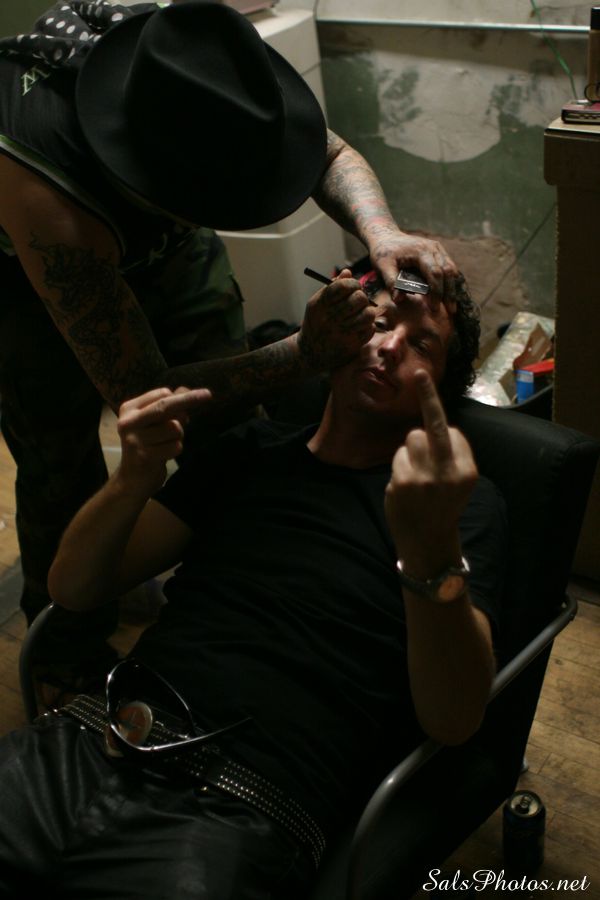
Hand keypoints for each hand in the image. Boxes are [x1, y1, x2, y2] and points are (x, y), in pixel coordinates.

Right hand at [116, 387, 211, 494]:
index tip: (199, 395)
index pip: (161, 395)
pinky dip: (176, 449)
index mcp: (129, 409)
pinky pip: (175, 446)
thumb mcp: (155, 423)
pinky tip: (164, 455)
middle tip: (208, 394)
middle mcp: (128, 422)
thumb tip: (184, 390)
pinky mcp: (144, 457)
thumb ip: (169, 406)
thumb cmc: (148, 445)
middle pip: (165, 406)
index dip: (181, 397)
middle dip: (189, 399)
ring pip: (174, 428)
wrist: (132, 480)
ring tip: (166, 443)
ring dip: (178, 436)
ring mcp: (135, 440)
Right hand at [297, 268, 376, 370]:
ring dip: (368, 311)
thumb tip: (348, 272)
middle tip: (359, 301)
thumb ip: (332, 287)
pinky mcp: (351, 346)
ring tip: (361, 313)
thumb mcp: (317, 304)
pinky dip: (367, 326)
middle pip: (359, 298)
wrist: (309, 353)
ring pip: (368, 314)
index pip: (342, 286)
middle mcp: (329, 320)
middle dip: (362, 297)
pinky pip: (370, 329)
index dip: (353, 283)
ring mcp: (341, 334)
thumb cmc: (315, 323)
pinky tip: (358, 327)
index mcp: (319, 305)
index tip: (354, 287)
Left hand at [369, 231, 459, 314]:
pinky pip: (449, 268)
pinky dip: (450, 282)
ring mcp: (437, 249)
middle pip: (448, 271)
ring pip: (452, 269)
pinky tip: (448, 297)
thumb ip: (391, 282)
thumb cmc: (383, 252)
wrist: (386, 236)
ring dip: (452, 289)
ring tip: (452, 307)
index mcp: (420, 251)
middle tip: (451, 312)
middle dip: (449, 293)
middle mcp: (433, 248)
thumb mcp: (382, 266)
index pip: (435, 273)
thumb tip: (399, 300)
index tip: (435, 308)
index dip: (437, 292)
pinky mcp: (438, 252)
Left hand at [384, 370, 476, 576]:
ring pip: (412, 438)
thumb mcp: (459, 483)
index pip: (453, 432)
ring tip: (416, 474)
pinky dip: (399, 467)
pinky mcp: (403, 482)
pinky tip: (405, 487)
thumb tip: (438, 425)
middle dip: (428, 396)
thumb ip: (452, 456)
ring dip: (410, 450)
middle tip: (420, 373)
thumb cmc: (442, 505)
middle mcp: (449, 471)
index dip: (443, 429)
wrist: (428, 541)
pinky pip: (398, 457)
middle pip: (434, 424)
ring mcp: (425, 477)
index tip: (434, 398)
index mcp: (467, 470)